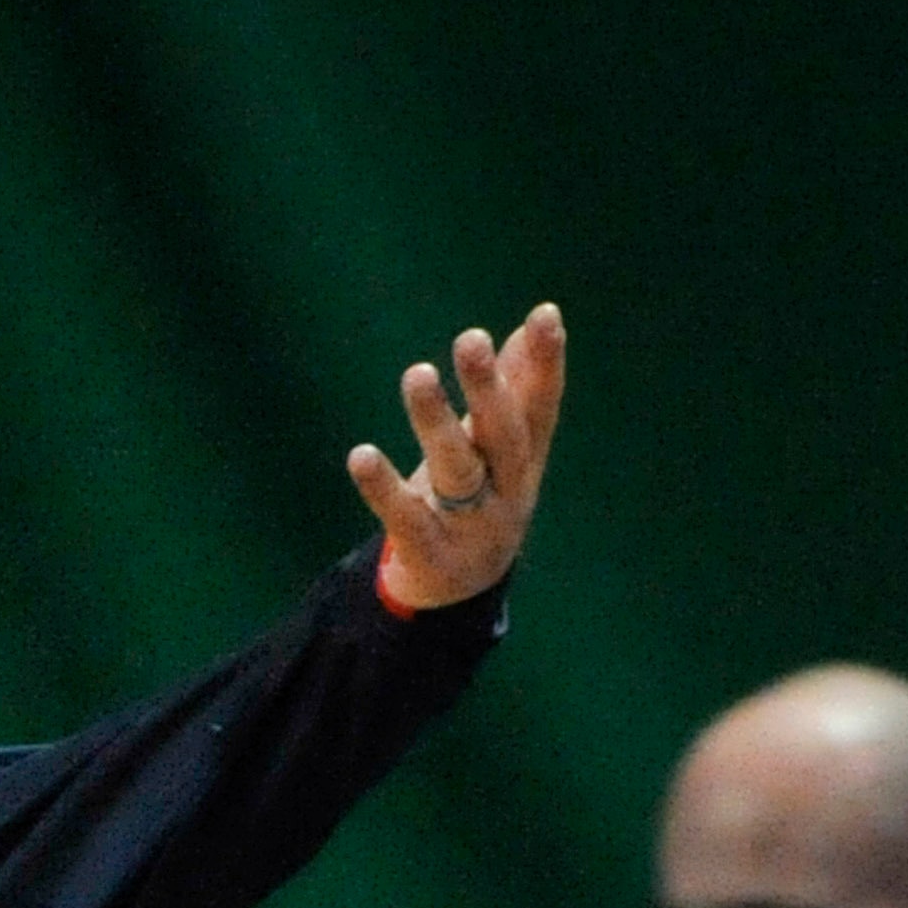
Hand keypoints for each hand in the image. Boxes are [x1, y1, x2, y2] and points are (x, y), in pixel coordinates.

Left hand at [348, 301, 563, 610]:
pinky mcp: (429, 553)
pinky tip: (360, 454)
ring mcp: (470, 525)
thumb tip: (531, 324)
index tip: (546, 314)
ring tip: (418, 373)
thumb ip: (516, 392)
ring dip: (436, 421)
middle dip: (490, 387)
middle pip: (504, 436)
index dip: (547, 362)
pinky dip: (382, 487)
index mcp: (526, 460)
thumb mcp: (500, 450)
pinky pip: (405, 517)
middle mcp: (507, 491)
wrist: (459, 593)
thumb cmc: (479, 500)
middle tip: (472, 338)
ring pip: (457, 470)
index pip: (542, 407)